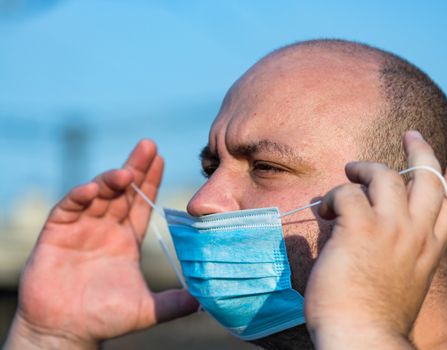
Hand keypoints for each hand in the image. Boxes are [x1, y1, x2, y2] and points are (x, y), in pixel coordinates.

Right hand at [5, 140, 198, 348]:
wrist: (65, 333)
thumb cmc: (103, 319)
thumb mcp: (147, 309)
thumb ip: (175, 303)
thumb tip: (205, 300)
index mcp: (126, 240)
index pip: (141, 204)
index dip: (151, 182)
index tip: (162, 159)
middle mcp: (104, 229)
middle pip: (121, 191)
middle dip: (135, 168)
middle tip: (149, 145)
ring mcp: (80, 229)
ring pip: (97, 195)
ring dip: (110, 180)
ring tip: (126, 172)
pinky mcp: (55, 234)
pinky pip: (68, 208)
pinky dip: (80, 196)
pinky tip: (92, 189)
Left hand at [304, 131, 446, 348]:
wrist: (363, 338)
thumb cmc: (374, 317)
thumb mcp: (400, 282)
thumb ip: (395, 252)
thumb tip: (364, 229)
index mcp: (429, 249)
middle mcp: (416, 233)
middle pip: (427, 178)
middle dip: (422, 151)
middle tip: (413, 134)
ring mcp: (391, 228)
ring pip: (386, 175)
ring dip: (365, 167)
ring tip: (351, 169)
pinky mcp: (361, 227)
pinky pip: (346, 192)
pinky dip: (333, 195)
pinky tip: (325, 209)